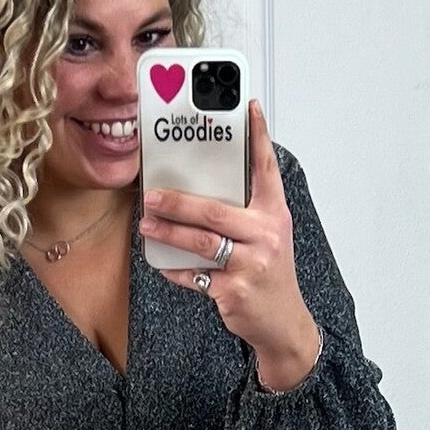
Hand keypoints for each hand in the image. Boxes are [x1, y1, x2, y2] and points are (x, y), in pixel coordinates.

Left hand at [137, 99, 310, 357]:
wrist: (282, 323)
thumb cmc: (270, 274)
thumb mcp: (268, 237)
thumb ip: (243, 212)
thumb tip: (199, 191)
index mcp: (274, 215)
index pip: (266, 169)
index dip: (258, 136)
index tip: (248, 107)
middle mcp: (266, 236)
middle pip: (215, 212)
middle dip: (178, 202)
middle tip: (150, 195)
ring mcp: (251, 265)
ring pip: (202, 243)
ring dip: (169, 233)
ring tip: (147, 224)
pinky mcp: (235, 292)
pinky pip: (196, 276)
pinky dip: (175, 269)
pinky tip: (160, 262)